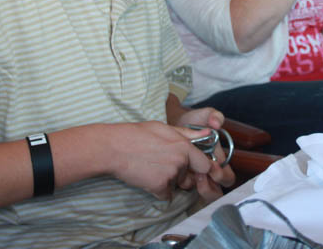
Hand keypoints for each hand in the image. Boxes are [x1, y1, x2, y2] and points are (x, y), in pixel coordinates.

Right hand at [101, 121, 215, 199]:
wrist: (114, 147)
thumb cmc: (137, 134)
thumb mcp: (164, 128)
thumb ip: (188, 133)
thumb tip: (208, 133)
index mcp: (184, 146)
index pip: (205, 165)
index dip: (198, 167)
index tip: (190, 167)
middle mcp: (181, 161)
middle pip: (189, 176)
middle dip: (180, 175)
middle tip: (161, 164)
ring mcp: (171, 175)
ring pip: (176, 185)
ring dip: (168, 182)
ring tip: (151, 168)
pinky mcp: (159, 187)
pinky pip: (165, 195)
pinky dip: (157, 191)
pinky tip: (146, 178)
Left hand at [174, 109, 234, 194]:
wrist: (175, 126)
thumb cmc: (193, 122)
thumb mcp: (204, 115)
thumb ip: (213, 115)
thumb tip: (217, 123)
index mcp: (219, 161)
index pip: (228, 178)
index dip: (221, 176)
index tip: (212, 167)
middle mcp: (210, 172)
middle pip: (218, 192)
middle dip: (210, 186)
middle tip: (200, 175)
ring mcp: (198, 177)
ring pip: (205, 196)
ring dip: (200, 189)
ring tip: (190, 177)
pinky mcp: (184, 180)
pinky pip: (189, 193)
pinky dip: (185, 188)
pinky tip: (179, 177)